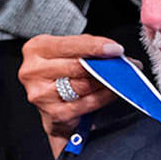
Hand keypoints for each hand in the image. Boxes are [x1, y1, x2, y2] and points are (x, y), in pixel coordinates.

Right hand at [19, 34, 126, 156]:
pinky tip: (114, 92)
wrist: (54, 109)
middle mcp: (33, 71)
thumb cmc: (62, 75)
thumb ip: (87, 48)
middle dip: (106, 64)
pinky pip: (88, 103)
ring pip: (84, 85)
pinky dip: (105, 96)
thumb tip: (114, 51)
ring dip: (108, 81)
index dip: (95, 46)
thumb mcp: (68, 54)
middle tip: (127, 64)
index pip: (69, 45)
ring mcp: (41, 94)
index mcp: (36, 49)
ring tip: (123, 77)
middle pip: (78, 66)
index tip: (116, 49)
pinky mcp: (54, 114)